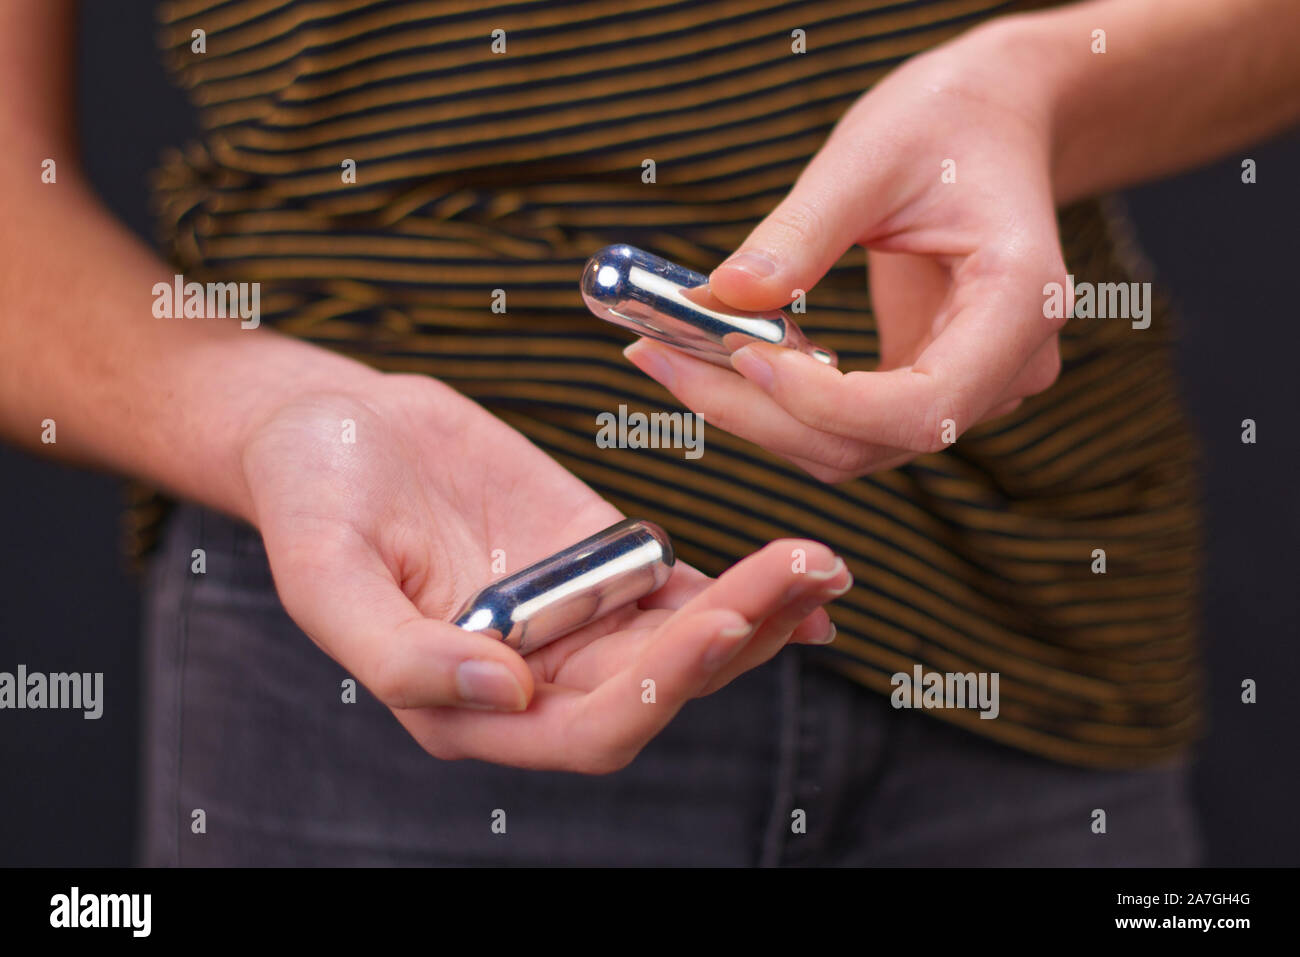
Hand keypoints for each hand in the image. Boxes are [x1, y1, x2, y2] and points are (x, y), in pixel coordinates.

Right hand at [239, 374, 850, 772]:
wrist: (334, 424)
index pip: (585, 729)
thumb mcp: (326, 573)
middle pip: (656, 686)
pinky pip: (679, 589)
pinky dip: (742, 586)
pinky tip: (803, 574)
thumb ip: (402, 655)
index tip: (713, 623)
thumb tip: (505, 694)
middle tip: (799, 573)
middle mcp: (531, 678)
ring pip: (683, 641)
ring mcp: (571, 619)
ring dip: (758, 612)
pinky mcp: (596, 561)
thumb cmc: (311, 495)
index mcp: (464, 704)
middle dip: (732, 638)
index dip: (655, 690)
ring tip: (821, 565)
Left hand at [624, 25, 1068, 482]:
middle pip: (875, 442)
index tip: (740, 354)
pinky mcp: (927, 387)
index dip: (827, 404)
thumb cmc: (947, 123)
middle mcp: (1008, 366)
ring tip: (671, 353)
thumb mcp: (870, 155)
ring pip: (852, 447)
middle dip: (760, 414)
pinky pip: (845, 424)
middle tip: (659, 356)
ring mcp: (973, 388)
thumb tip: (724, 296)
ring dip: (756, 416)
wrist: (993, 125)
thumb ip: (801, 231)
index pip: (926, 407)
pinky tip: (720, 358)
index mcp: (1021, 303)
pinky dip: (776, 404)